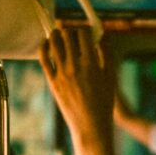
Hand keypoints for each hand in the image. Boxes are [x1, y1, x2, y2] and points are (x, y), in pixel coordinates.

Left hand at [39, 26, 115, 142]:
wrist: (90, 125)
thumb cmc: (104, 103)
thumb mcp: (111, 77)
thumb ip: (107, 55)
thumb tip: (101, 39)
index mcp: (91, 63)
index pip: (83, 34)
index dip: (85, 29)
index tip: (86, 31)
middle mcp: (74, 66)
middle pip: (67, 35)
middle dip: (71, 30)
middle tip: (73, 33)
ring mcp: (61, 74)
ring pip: (53, 43)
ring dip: (56, 34)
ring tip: (59, 34)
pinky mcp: (52, 82)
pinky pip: (44, 58)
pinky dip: (44, 47)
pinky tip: (46, 44)